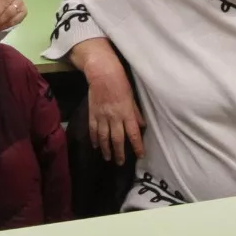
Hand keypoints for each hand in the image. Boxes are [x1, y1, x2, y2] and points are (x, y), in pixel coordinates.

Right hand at [73, 38, 144, 162]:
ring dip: (106, 149)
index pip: (134, 134)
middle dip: (119, 153)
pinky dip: (94, 139)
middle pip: (117, 139)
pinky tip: (95, 145)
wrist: (101, 73)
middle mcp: (115, 117)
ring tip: (107, 158)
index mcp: (127, 113)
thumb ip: (136, 113)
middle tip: (120, 163)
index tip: (140, 155)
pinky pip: (93, 129)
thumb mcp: (132, 97)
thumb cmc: (120, 82)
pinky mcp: (92, 113)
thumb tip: (142, 125)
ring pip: (104, 137)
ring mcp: (102, 116)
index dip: (137, 146)